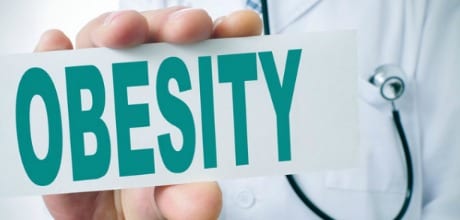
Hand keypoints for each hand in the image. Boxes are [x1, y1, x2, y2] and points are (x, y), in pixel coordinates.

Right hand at [35, 7, 260, 219]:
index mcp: (190, 103)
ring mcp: (108, 89)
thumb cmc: (151, 206)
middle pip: (164, 35)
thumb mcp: (174, 208)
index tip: (240, 27)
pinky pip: (57, 67)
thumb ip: (189, 204)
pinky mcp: (69, 101)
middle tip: (184, 30)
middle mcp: (151, 86)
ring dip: (116, 28)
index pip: (216, 54)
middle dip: (173, 24)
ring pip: (110, 40)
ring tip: (120, 33)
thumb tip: (204, 198)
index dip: (232, 32)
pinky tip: (57, 46)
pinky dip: (55, 52)